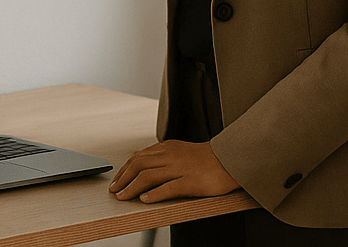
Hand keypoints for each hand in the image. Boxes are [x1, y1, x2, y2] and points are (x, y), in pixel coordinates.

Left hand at [108, 140, 239, 203]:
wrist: (232, 159)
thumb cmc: (208, 158)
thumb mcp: (181, 150)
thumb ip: (162, 154)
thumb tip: (140, 159)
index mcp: (169, 147)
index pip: (139, 157)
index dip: (124, 169)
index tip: (116, 180)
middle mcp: (172, 156)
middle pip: (139, 165)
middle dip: (123, 179)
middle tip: (114, 190)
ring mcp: (181, 169)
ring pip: (148, 176)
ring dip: (131, 187)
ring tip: (123, 197)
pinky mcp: (191, 182)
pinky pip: (168, 187)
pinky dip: (154, 194)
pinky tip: (145, 199)